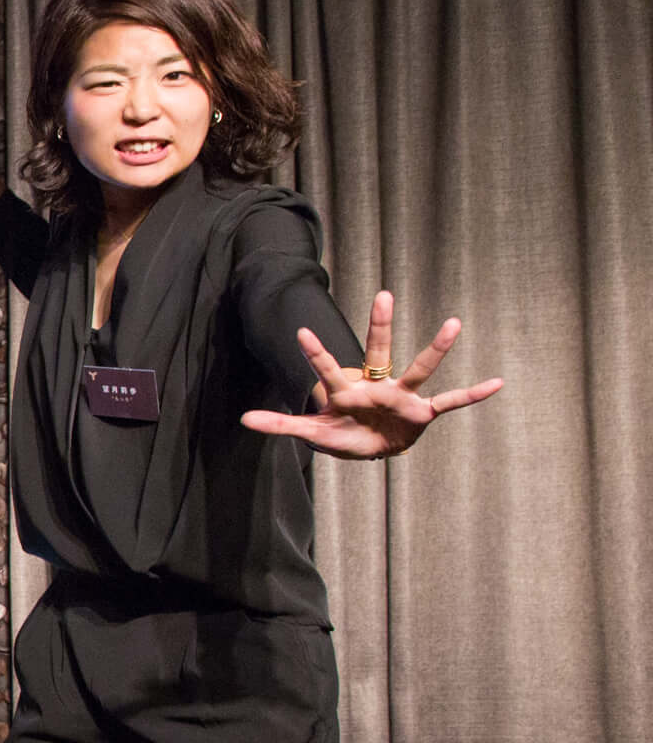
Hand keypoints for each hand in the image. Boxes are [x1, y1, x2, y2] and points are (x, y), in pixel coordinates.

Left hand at [239, 292, 503, 457]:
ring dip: (437, 348)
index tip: (300, 331)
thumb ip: (281, 424)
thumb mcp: (312, 433)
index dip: (314, 353)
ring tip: (454, 323)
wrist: (373, 449)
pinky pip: (451, 402)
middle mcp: (376, 387)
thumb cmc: (342, 435)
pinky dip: (472, 395)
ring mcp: (402, 396)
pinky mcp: (421, 412)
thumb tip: (243, 419)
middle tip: (382, 293)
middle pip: (377, 351)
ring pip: (421, 368)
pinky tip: (498, 383)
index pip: (326, 369)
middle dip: (379, 326)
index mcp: (346, 392)